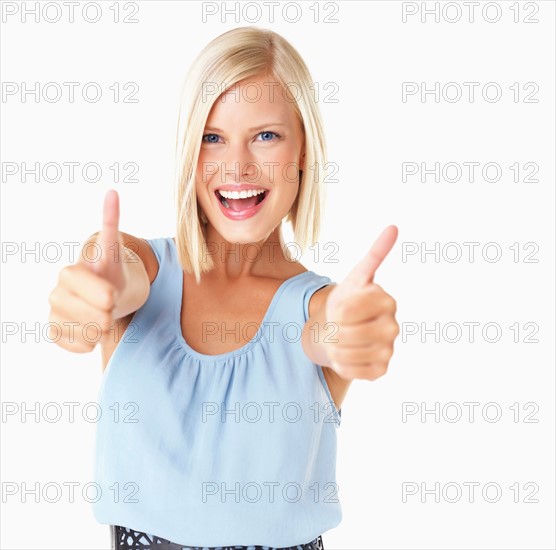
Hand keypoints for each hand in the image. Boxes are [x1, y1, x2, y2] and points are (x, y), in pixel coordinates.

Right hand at [47, 190, 126, 351]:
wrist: (111, 292)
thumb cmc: (113, 270)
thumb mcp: (115, 249)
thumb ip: (111, 224)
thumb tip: (112, 192)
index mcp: (70, 272)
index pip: (77, 286)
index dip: (99, 293)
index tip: (113, 295)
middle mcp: (58, 292)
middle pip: (79, 311)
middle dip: (102, 313)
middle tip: (112, 308)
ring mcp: (56, 312)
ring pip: (76, 330)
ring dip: (95, 330)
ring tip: (105, 320)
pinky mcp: (57, 331)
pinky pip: (68, 344)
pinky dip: (82, 345)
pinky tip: (93, 336)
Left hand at [324, 225, 399, 380]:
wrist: (341, 330)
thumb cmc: (347, 301)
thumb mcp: (355, 278)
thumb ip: (375, 254)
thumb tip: (394, 227)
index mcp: (387, 301)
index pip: (345, 310)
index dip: (336, 309)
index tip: (341, 306)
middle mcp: (393, 327)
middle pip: (346, 333)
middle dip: (334, 328)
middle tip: (339, 324)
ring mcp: (388, 351)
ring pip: (345, 352)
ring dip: (335, 345)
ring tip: (341, 337)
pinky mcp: (380, 371)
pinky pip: (350, 370)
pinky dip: (341, 362)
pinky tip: (347, 353)